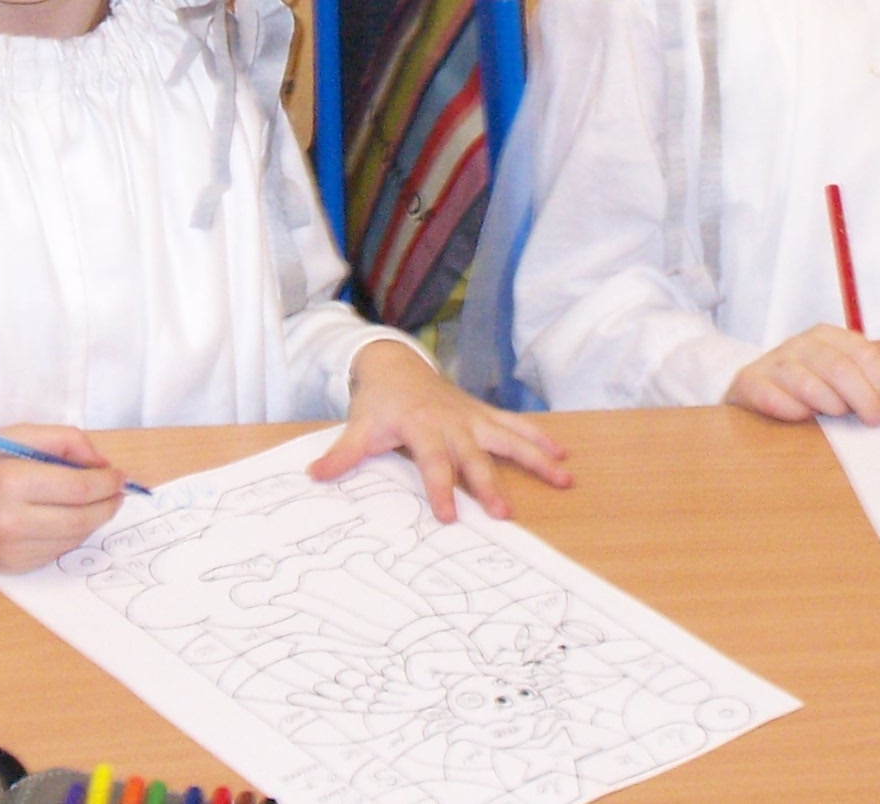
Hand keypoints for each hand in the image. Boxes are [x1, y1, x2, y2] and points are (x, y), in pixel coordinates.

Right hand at [0, 422, 126, 571]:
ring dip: (92, 521)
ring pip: (72, 540)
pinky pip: (55, 553)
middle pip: (81, 520)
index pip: (79, 489)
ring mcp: (8, 550)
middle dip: (108, 505)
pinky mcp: (9, 568)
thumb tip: (104, 465)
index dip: (108, 482)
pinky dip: (69, 536)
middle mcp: (8, 522)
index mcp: (10, 482)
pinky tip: (67, 518)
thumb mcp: (21, 434)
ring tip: (95, 502)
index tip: (120, 475)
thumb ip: (67, 442)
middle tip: (118, 491)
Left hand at [309, 341, 572, 521]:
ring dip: (535, 458)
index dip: (440, 489)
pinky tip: (563, 454)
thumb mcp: (360, 425)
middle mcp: (452, 421)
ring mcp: (472, 416)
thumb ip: (344, 453)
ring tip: (563, 478)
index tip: (451, 517)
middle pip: (474, 456)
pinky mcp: (483, 413)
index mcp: (421, 425)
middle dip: (490, 484)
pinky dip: (539, 438)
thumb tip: (315, 476)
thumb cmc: (379, 401)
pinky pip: (515, 425)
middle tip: (506, 514)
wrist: (394, 363)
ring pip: (508, 437)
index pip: (432, 462)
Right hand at [723, 325, 879, 424]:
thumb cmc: (807, 376)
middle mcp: (800, 344)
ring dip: (831, 407)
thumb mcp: (843, 363)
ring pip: (810, 385)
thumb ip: (874, 359)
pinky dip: (795, 412)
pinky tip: (804, 418)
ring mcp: (774, 363)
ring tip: (837, 417)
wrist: (754, 383)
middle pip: (840, 369)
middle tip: (873, 420)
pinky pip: (776, 400)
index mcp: (827, 336)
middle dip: (864, 399)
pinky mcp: (751, 383)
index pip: (865, 353)